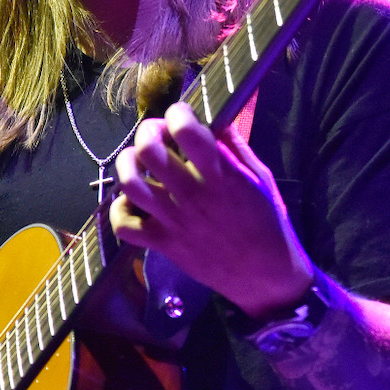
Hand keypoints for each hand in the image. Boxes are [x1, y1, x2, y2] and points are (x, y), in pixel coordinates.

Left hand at [110, 102, 314, 318]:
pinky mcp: (163, 243)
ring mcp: (174, 221)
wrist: (265, 275)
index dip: (178, 113)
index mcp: (222, 176)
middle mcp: (193, 195)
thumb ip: (236, 148)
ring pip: (130, 184)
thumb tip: (216, 119)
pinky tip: (134, 201)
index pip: (187, 131)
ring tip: (138, 161)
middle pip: (149, 151)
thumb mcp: (261, 179)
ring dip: (128, 164)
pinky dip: (121, 210)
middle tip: (157, 135)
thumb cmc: (268, 223)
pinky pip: (124, 225)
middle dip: (148, 132)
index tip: (182, 115)